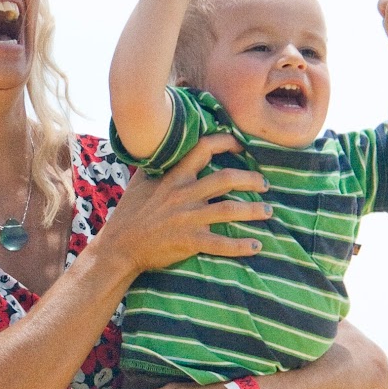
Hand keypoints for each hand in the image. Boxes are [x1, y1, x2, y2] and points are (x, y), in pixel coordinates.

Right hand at [99, 132, 268, 274]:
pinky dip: (241, 246)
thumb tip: (164, 148)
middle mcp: (184, 194)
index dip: (226, 141)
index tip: (241, 144)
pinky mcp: (190, 241)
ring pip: (230, 210)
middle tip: (264, 183)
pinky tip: (256, 246)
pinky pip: (222, 244)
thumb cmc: (129, 213)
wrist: (120, 247)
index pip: (203, 149)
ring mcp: (188, 218)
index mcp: (174, 177)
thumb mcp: (139, 182)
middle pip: (227, 179)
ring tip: (268, 211)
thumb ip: (157, 165)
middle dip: (251, 179)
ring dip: (253, 210)